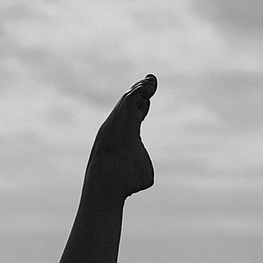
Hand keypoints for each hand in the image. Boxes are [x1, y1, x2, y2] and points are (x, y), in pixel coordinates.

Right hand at [85, 73, 156, 199]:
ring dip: (142, 88)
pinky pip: (134, 96)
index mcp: (120, 139)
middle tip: (149, 83)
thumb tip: (146, 178)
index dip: (139, 109)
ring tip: (151, 81)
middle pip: (128, 105)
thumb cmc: (126, 182)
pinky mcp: (124, 115)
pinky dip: (143, 89)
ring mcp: (118, 120)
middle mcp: (116, 127)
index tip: (147, 102)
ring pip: (130, 98)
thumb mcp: (142, 175)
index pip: (129, 119)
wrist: (110, 179)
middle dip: (139, 93)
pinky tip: (151, 84)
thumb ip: (144, 171)